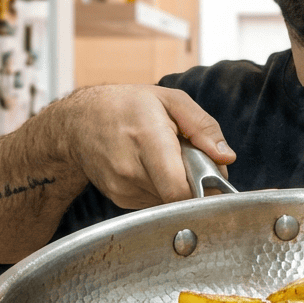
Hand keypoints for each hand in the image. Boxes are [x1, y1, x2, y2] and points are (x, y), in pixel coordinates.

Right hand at [63, 85, 234, 208]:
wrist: (77, 122)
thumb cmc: (127, 105)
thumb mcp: (170, 100)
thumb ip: (203, 127)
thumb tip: (226, 158)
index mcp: (147, 138)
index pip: (179, 188)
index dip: (204, 190)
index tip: (214, 180)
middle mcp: (130, 168)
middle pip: (179, 195)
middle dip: (195, 183)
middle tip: (194, 162)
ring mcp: (122, 188)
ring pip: (169, 201)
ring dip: (179, 185)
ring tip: (168, 160)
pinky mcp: (119, 199)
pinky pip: (155, 202)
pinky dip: (163, 188)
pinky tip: (153, 168)